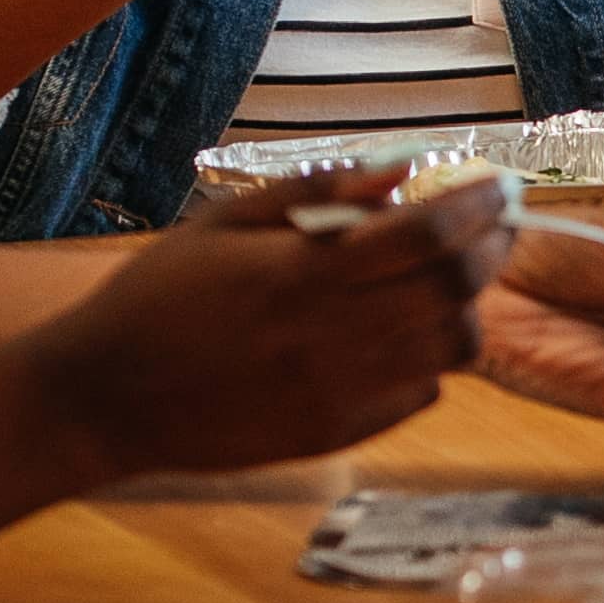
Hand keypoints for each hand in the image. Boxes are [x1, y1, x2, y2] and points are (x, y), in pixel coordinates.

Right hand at [7, 169, 504, 476]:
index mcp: (302, 275)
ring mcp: (339, 394)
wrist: (105, 398)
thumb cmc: (157, 296)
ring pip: (452, 349)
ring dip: (465, 307)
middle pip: (454, 291)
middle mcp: (332, 338)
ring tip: (449, 279)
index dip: (477, 207)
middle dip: (491, 249)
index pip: (428, 236)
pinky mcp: (335, 435)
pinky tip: (401, 333)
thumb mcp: (223, 223)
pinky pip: (419, 393)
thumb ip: (317, 193)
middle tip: (495, 225)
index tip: (498, 186)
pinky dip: (429, 358)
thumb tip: (402, 167)